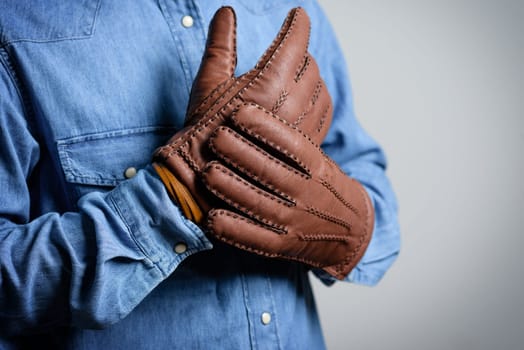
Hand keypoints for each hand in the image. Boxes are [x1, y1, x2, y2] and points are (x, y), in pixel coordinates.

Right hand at [153, 6, 332, 222]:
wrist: (207, 179)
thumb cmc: (203, 130)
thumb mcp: (209, 83)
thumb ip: (221, 44)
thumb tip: (227, 12)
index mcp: (270, 82)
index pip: (296, 40)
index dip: (297, 23)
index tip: (296, 16)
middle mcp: (294, 102)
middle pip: (310, 63)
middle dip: (300, 52)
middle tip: (288, 50)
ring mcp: (303, 125)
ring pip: (321, 88)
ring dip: (310, 77)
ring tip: (295, 77)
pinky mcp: (307, 144)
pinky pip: (324, 113)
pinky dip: (317, 100)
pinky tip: (303, 101)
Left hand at [203, 103, 374, 279]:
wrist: (348, 229)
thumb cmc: (320, 186)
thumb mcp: (317, 160)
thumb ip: (290, 139)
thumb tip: (266, 96)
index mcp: (317, 168)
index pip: (294, 146)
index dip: (266, 128)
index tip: (240, 111)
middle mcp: (307, 194)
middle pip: (273, 173)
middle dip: (242, 154)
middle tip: (216, 136)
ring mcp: (294, 222)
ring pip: (261, 205)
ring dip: (233, 189)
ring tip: (208, 172)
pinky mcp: (282, 245)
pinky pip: (257, 239)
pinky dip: (235, 231)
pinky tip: (212, 219)